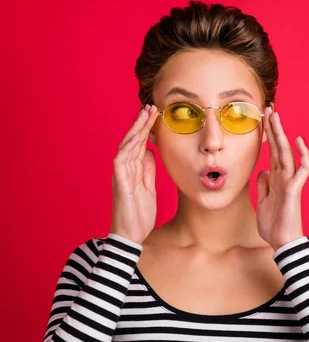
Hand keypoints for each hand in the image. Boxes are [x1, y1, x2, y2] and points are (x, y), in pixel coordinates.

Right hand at [110, 104, 159, 244]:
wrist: (131, 235)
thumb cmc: (139, 213)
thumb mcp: (149, 187)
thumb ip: (147, 170)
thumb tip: (150, 151)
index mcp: (132, 169)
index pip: (139, 143)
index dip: (146, 128)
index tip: (155, 114)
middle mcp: (124, 169)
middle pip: (132, 140)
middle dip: (141, 123)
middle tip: (151, 106)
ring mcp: (121, 175)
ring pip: (126, 146)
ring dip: (136, 129)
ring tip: (145, 114)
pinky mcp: (120, 184)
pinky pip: (121, 161)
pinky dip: (128, 148)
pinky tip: (136, 136)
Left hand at [256, 107, 308, 250]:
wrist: (281, 243)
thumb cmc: (273, 225)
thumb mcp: (262, 201)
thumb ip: (264, 184)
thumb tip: (264, 170)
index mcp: (275, 179)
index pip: (272, 153)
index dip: (268, 137)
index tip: (263, 121)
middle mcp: (284, 177)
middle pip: (279, 148)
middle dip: (273, 129)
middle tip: (269, 109)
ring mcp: (290, 181)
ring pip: (287, 153)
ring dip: (281, 134)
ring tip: (276, 117)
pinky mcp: (295, 189)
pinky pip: (302, 169)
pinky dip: (303, 155)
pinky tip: (299, 141)